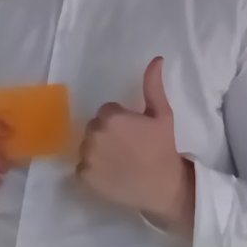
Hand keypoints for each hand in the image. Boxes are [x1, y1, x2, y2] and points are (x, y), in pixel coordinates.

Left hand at [76, 57, 195, 233]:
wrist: (164, 186)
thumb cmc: (163, 148)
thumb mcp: (162, 114)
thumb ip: (153, 85)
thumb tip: (156, 59)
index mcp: (111, 117)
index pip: (107, 112)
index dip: (121, 122)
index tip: (134, 134)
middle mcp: (94, 134)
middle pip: (95, 127)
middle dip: (107, 134)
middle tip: (127, 148)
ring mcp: (87, 156)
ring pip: (87, 146)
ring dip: (98, 151)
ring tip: (119, 162)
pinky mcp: (83, 176)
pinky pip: (82, 167)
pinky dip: (93, 171)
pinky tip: (110, 174)